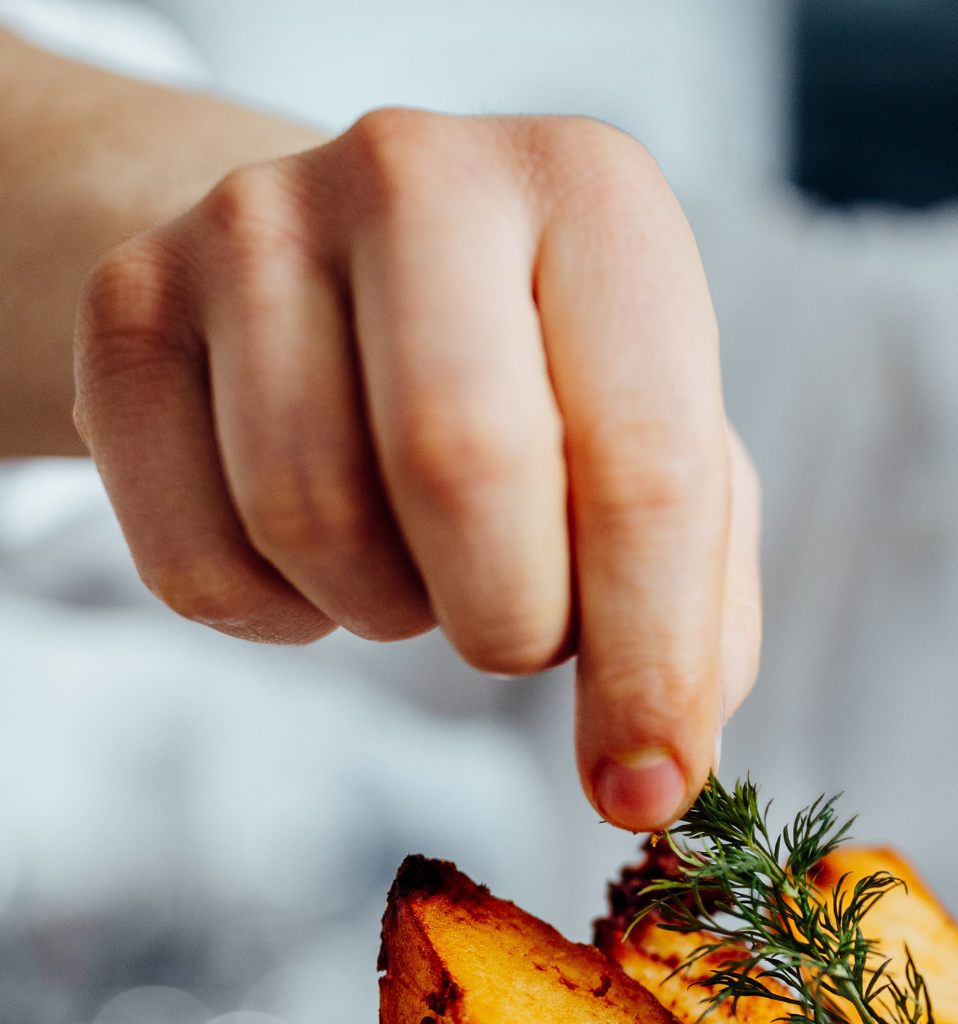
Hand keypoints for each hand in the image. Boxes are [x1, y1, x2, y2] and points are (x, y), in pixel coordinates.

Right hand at [73, 110, 758, 830]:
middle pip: (462, 474)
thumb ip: (700, 615)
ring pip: (313, 520)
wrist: (344, 279)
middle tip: (520, 628)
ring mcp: (252, 223)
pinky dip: (277, 615)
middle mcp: (421, 174)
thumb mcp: (667, 464)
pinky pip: (197, 560)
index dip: (650, 662)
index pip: (644, 467)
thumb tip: (657, 772)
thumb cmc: (545, 390)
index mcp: (597, 199)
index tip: (643, 786)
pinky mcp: (127, 307)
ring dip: (390, 610)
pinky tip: (321, 551)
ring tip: (422, 557)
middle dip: (508, 621)